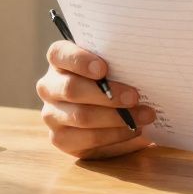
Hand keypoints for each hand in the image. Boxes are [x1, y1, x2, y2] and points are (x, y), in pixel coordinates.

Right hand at [36, 41, 157, 159]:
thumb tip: (142, 65)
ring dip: (116, 118)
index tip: (103, 69)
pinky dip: (115, 135)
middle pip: (71, 89)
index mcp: (59, 60)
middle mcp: (49, 86)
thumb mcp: (113, 65)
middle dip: (107, 94)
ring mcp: (51, 114)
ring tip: (143, 116)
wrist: (107, 112)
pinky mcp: (60, 138)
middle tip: (135, 97)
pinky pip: (87, 139)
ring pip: (81, 116)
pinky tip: (132, 130)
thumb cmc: (112, 78)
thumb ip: (118, 62)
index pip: (59, 54)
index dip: (80, 60)